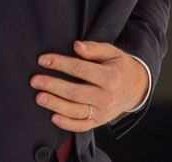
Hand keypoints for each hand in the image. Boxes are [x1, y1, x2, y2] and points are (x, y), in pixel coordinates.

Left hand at [30, 40, 148, 130]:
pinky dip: (67, 124)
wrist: (136, 88)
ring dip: (55, 104)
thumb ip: (94, 48)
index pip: (80, 69)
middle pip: (75, 92)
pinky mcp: (99, 121)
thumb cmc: (119, 67)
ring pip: (76, 111)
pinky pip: (81, 126)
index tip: (43, 60)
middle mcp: (106, 96)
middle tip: (35, 81)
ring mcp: (103, 111)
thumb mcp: (111, 52)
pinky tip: (53, 117)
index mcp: (110, 77)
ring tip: (39, 97)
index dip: (60, 63)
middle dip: (53, 86)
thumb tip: (76, 46)